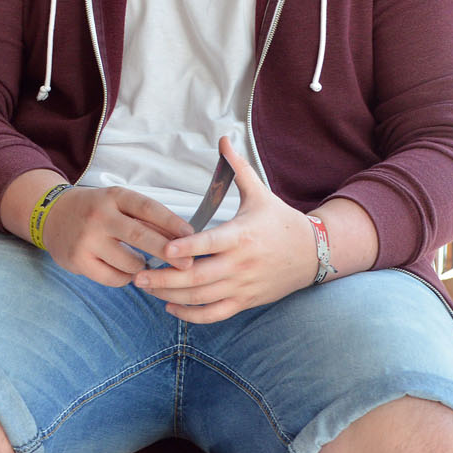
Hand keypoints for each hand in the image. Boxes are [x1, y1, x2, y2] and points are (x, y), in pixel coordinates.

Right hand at [40, 183, 193, 286]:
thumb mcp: (117, 203)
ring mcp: (87, 238)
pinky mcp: (78, 259)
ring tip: (139, 261)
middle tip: (188, 265)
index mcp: (113, 197)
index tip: (193, 237)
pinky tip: (120, 268)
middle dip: (169, 253)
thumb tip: (183, 241)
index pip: (148, 208)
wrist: (50, 215)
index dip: (173, 223)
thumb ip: (145, 218)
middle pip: (141, 237)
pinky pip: (115, 278)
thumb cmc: (95, 211)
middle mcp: (99, 215)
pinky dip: (123, 277)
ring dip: (142, 267)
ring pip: (131, 263)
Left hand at [132, 137, 317, 322]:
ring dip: (171, 296)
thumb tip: (223, 137)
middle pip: (199, 277)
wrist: (315, 254)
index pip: (210, 244)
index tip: (163, 250)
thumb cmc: (281, 221)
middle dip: (165, 279)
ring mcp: (244, 286)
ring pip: (203, 298)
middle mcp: (241, 264)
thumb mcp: (260, 194)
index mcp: (241, 236)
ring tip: (146, 288)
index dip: (186, 249)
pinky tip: (170, 308)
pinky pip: (216, 313)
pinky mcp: (247, 301)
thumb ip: (238, 168)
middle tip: (137, 275)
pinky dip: (192, 315)